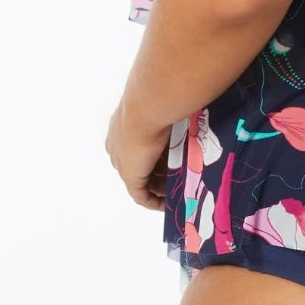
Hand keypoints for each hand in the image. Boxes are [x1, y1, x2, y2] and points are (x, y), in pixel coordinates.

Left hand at [105, 95, 172, 210]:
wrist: (148, 105)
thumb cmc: (158, 100)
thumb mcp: (161, 108)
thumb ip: (169, 114)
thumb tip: (185, 110)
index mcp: (122, 128)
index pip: (138, 148)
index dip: (155, 155)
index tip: (172, 159)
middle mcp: (118, 146)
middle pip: (141, 165)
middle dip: (159, 172)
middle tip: (179, 175)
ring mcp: (123, 162)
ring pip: (143, 180)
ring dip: (160, 187)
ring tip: (179, 189)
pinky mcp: (130, 176)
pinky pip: (141, 196)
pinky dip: (154, 202)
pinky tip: (167, 204)